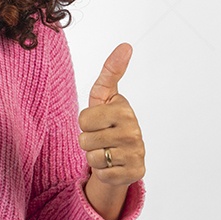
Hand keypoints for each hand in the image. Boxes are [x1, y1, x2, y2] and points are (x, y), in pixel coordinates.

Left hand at [78, 43, 145, 187]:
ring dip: (94, 156)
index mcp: (124, 109)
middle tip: (101, 137)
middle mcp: (134, 131)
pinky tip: (113, 164)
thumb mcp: (104, 96)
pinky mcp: (135, 173)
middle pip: (85, 139)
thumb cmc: (107, 121)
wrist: (121, 154)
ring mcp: (137, 153)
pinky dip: (103, 171)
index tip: (99, 119)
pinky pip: (103, 174)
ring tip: (106, 150)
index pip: (84, 119)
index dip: (85, 122)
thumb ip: (111, 71)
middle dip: (87, 140)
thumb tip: (126, 45)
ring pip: (92, 158)